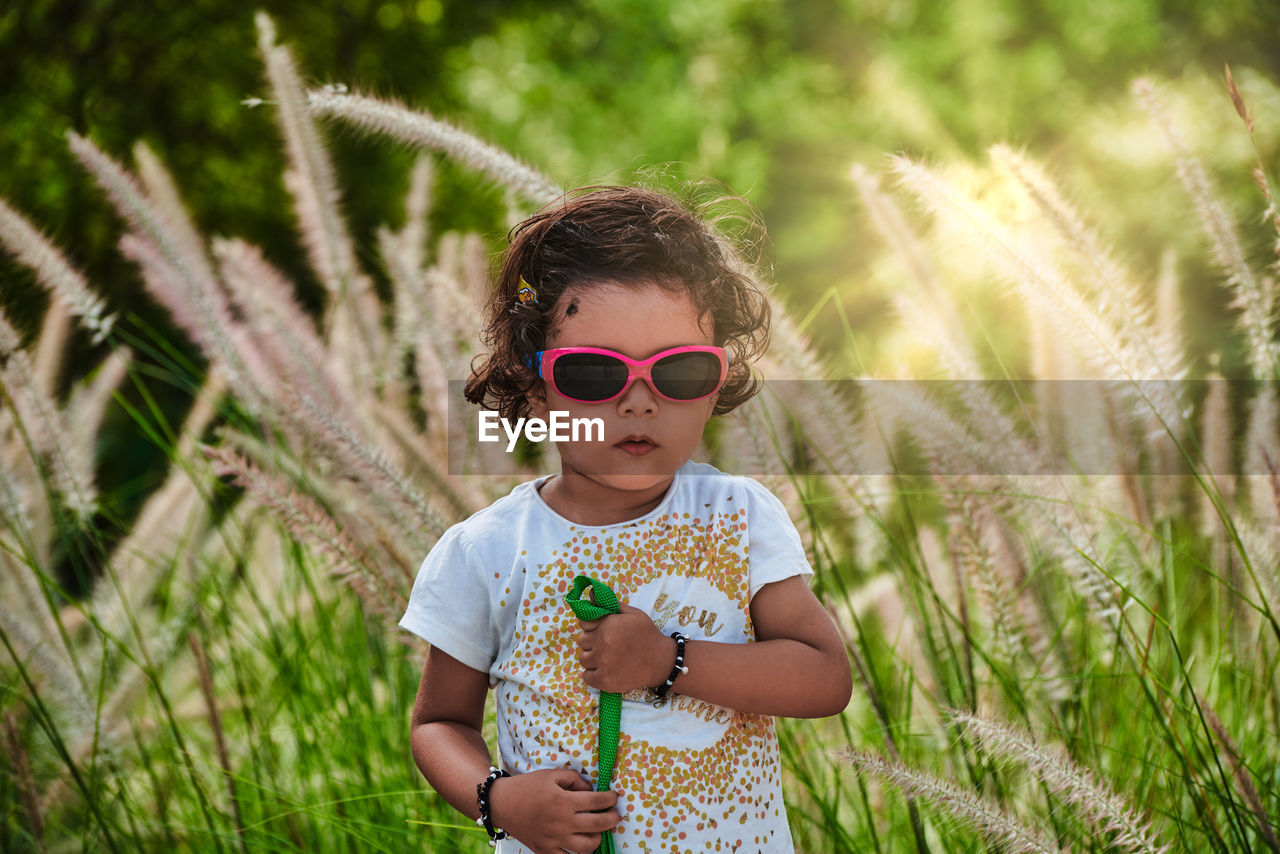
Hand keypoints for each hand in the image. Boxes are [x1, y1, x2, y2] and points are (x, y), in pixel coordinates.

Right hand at [488, 768, 619, 853]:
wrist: (502, 804)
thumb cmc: (528, 786)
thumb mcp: (552, 775)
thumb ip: (575, 779)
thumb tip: (591, 790)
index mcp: (563, 801)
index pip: (596, 801)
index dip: (610, 799)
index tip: (614, 797)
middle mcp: (561, 822)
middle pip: (598, 825)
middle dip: (612, 819)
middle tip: (615, 815)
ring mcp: (553, 840)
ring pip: (587, 847)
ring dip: (598, 838)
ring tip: (598, 831)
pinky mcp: (545, 851)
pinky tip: (581, 845)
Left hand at [576, 604, 672, 692]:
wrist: (662, 662)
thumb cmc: (647, 635)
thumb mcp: (633, 614)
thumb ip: (610, 604)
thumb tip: (591, 594)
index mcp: (608, 625)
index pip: (583, 623)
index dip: (592, 626)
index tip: (601, 630)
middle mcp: (602, 644)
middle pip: (581, 641)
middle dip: (592, 642)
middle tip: (607, 645)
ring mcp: (602, 664)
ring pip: (583, 659)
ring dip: (592, 658)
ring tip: (607, 658)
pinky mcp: (604, 681)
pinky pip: (586, 677)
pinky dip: (593, 674)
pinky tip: (605, 670)